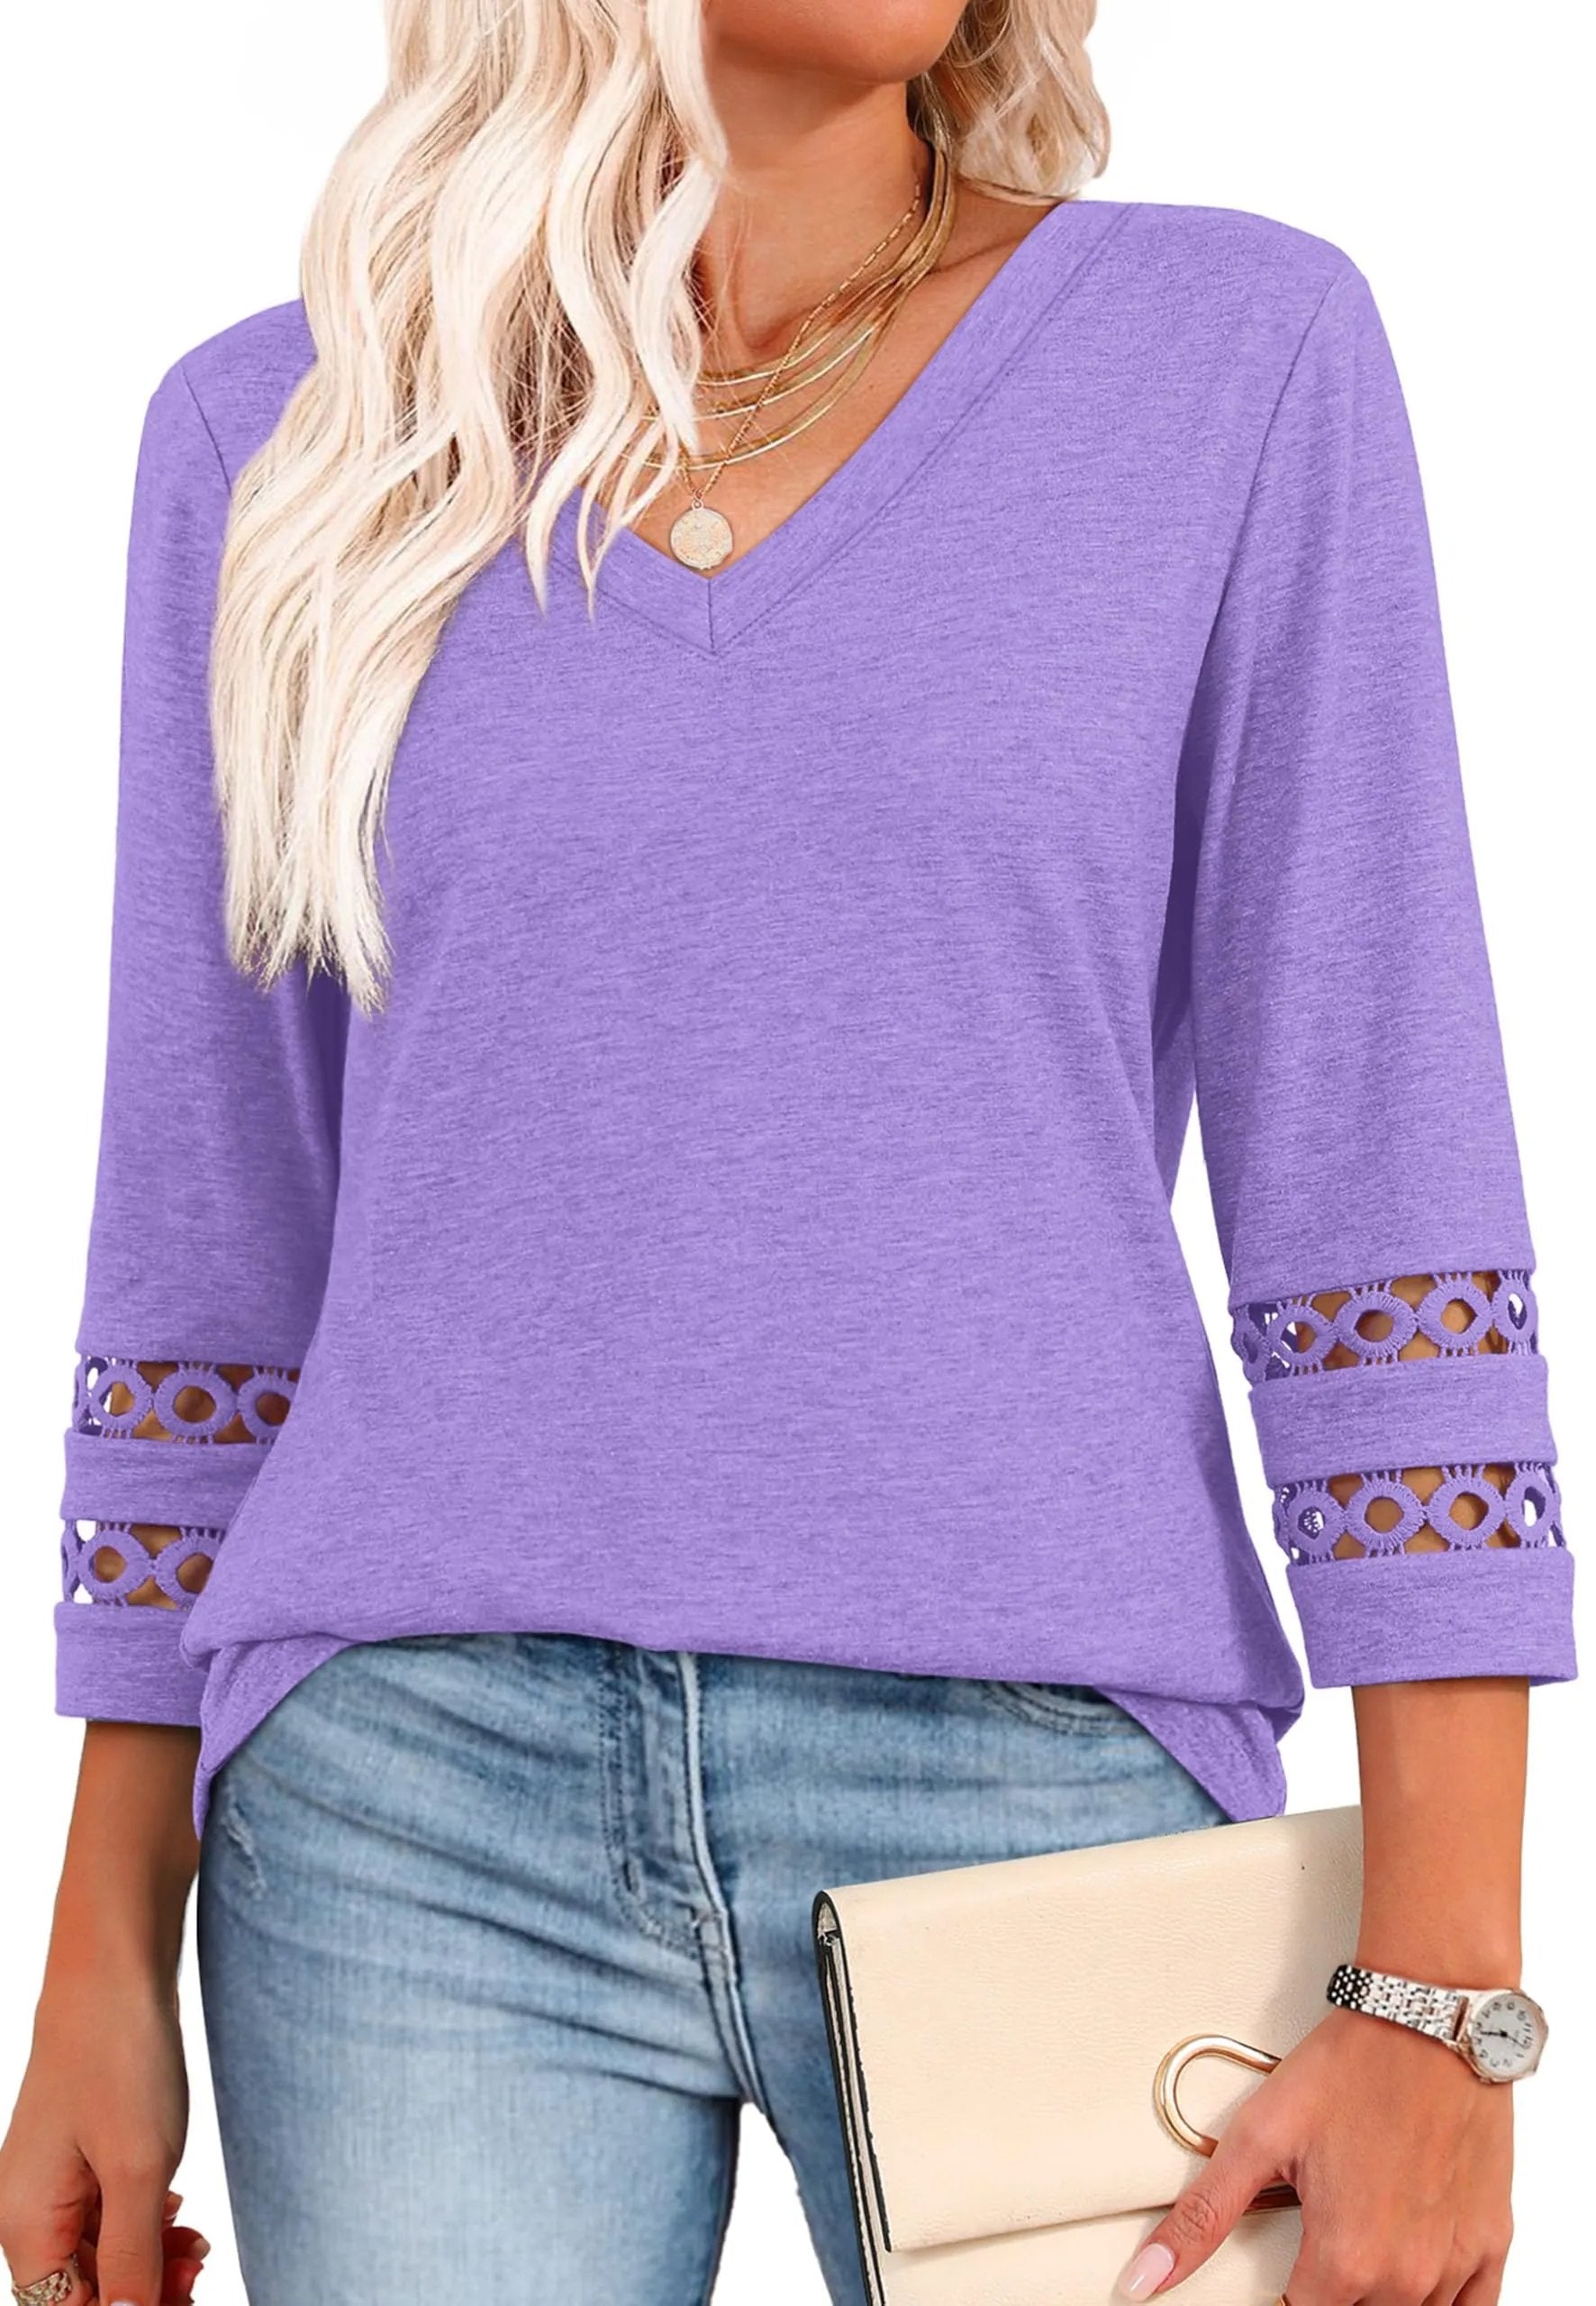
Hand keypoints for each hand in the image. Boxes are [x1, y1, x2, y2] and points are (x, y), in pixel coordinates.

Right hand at [0, 1981, 208, 2304]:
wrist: (116, 1969)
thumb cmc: (119, 2058)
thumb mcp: (139, 2169)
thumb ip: (132, 2258)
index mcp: (27, 2226)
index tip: (183, 2299)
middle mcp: (30, 2210)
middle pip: (81, 2291)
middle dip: (141, 2293)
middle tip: (199, 2275)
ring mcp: (56, 2180)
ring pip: (100, 2254)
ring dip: (149, 2263)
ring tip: (198, 2248)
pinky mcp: (85, 2154)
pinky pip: (109, 2215)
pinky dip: (146, 2226)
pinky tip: (178, 2216)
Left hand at [1116, 2009, 1513, 2304]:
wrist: (1429, 2020)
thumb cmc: (1352, 2066)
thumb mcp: (1259, 2135)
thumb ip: (1202, 2217)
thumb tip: (1145, 2279)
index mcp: (1345, 2259)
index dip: (1282, 2300)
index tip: (1281, 2277)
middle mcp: (1406, 2276)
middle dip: (1327, 2295)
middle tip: (1318, 2241)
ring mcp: (1454, 2263)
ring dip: (1378, 2297)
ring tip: (1358, 2244)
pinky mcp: (1491, 2240)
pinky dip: (1441, 2304)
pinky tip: (1417, 2280)